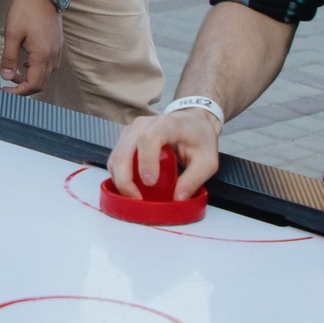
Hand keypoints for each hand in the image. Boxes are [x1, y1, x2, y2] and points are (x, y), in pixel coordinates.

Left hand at [1, 0, 62, 94]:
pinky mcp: (58, 45)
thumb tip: (5, 76)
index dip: (18, 92)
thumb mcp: (12, 33)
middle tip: (7, 83)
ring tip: (14, 72)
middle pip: (41, 83)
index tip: (4, 91)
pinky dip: (38, 69)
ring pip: (46, 75)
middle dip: (23, 87)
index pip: (33, 85)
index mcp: (42, 56)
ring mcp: (57, 50)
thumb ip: (9, 57)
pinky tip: (26, 63)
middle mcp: (53, 56)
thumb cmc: (26, 10)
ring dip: (31, 78)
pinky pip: (50, 65)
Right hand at [108, 105, 222, 201]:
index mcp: (167, 124)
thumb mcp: (208, 161)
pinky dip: (119, 176)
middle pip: (124, 151)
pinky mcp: (125, 139)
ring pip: (116, 157)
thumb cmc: (199, 138)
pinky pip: (115, 159)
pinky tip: (132, 187)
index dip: (146, 161)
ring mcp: (131, 131)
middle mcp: (144, 124)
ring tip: (135, 197)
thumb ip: (194, 180)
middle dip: (125, 180)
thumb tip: (177, 198)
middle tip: (137, 199)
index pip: (149, 138)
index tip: (151, 182)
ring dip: (120, 180)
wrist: (192, 122)